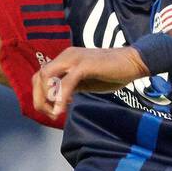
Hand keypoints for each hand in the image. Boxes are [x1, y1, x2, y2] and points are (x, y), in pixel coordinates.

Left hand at [31, 46, 149, 121]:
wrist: (132, 62)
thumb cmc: (111, 73)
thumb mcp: (86, 81)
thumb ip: (71, 87)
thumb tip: (57, 100)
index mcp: (65, 59)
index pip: (41, 76)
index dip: (40, 95)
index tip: (50, 111)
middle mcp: (66, 56)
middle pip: (39, 76)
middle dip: (39, 98)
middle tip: (50, 114)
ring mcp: (74, 59)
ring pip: (47, 76)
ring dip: (46, 98)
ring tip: (55, 113)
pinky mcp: (84, 65)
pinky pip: (66, 82)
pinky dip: (60, 97)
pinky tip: (62, 109)